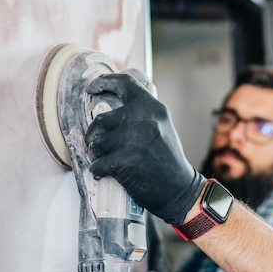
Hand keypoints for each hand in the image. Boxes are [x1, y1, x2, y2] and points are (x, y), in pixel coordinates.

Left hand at [85, 72, 205, 225]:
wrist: (179, 189)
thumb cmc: (167, 160)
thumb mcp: (161, 127)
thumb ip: (140, 115)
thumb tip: (112, 108)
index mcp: (152, 108)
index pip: (124, 84)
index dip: (104, 82)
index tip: (92, 87)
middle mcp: (143, 120)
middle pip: (100, 120)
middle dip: (95, 134)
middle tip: (100, 145)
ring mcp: (133, 140)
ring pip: (95, 142)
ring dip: (96, 153)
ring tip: (107, 160)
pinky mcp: (124, 161)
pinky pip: (97, 163)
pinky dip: (98, 170)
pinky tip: (107, 172)